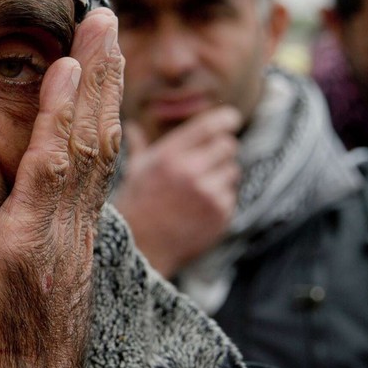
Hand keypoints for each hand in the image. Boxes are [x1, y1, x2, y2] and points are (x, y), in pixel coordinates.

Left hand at [0, 8, 122, 367]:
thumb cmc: (16, 357)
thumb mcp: (24, 290)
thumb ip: (27, 247)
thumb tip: (15, 223)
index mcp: (67, 233)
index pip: (87, 157)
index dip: (93, 107)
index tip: (94, 64)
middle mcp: (73, 224)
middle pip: (96, 137)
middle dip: (103, 77)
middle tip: (107, 24)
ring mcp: (59, 230)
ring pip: (83, 140)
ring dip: (92, 78)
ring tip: (98, 27)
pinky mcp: (33, 242)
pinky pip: (52, 167)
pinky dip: (61, 118)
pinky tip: (64, 75)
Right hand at [113, 107, 240, 277]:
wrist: (141, 249)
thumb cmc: (136, 206)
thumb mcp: (135, 172)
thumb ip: (140, 146)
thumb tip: (134, 126)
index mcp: (169, 156)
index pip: (210, 126)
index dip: (225, 120)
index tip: (231, 119)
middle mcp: (190, 171)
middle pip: (228, 146)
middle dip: (221, 151)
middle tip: (209, 161)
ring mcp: (208, 194)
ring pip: (233, 171)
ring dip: (221, 176)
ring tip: (199, 190)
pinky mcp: (221, 214)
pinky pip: (231, 196)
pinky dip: (220, 200)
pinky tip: (199, 209)